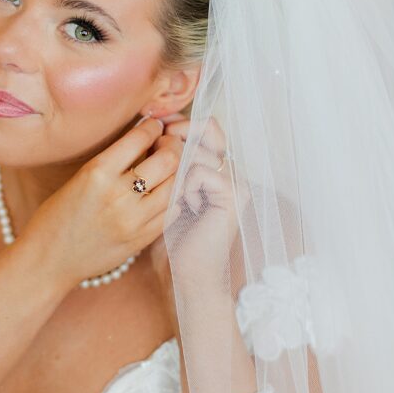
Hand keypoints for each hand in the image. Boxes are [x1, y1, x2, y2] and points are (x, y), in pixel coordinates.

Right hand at [18, 117, 183, 292]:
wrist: (47, 261)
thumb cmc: (57, 216)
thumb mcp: (78, 178)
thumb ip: (112, 162)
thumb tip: (144, 141)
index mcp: (97, 173)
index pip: (139, 138)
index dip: (152, 127)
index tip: (154, 125)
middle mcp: (118, 195)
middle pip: (168, 160)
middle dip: (172, 145)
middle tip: (168, 143)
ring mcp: (133, 221)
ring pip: (175, 186)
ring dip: (176, 171)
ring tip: (169, 167)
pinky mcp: (141, 240)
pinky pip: (172, 212)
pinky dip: (174, 198)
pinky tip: (166, 192)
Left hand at [143, 114, 243, 289]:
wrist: (189, 272)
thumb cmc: (173, 233)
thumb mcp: (167, 188)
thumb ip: (168, 158)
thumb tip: (158, 121)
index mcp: (217, 166)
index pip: (205, 125)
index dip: (180, 123)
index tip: (158, 132)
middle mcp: (230, 169)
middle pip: (208, 127)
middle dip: (178, 136)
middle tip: (162, 157)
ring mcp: (235, 180)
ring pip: (198, 149)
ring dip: (177, 168)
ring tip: (177, 195)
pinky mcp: (234, 195)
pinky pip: (200, 171)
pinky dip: (185, 186)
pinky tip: (188, 207)